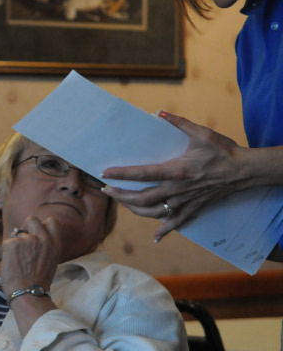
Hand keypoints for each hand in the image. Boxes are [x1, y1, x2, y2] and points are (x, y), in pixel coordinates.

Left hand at [0, 216, 61, 296]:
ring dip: (15, 244)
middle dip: (25, 227)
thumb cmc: (37, 284)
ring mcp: (28, 240)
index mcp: (54, 245)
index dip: (42, 225)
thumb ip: (44, 248)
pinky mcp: (13, 243)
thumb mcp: (49, 262)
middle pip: (32, 220)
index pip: (52, 222)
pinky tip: (11, 264)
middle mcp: (43, 239)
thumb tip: (30, 237)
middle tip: (21, 242)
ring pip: (16, 234)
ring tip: (17, 261)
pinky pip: (7, 242)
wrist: (28, 294)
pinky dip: (7, 252)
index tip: (37, 234)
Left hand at [101, 111, 244, 241]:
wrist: (245, 171)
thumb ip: (179, 123)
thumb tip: (158, 113)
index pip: (143, 173)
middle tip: (106, 191)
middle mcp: (178, 189)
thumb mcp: (202, 133)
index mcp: (177, 170)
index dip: (122, 174)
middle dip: (121, 196)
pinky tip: (155, 237)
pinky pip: (176, 223)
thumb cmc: (223, 151)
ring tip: (122, 203)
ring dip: (134, 210)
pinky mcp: (193, 208)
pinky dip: (164, 231)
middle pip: (142, 198)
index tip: (105, 173)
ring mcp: (185, 201)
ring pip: (154, 213)